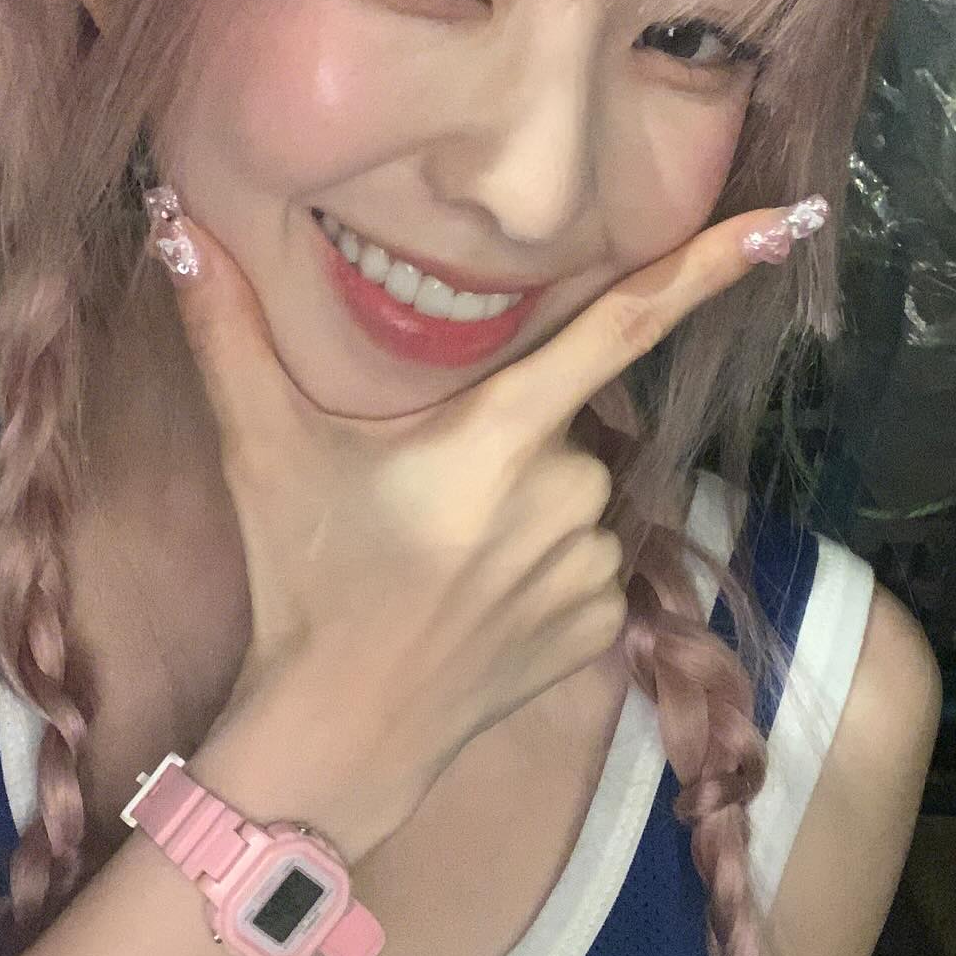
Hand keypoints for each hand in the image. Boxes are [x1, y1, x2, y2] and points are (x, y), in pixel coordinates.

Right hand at [158, 193, 824, 830]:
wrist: (338, 735)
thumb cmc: (304, 581)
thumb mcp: (263, 451)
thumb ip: (226, 332)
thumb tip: (170, 222)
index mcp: (500, 436)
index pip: (620, 329)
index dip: (703, 267)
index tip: (785, 220)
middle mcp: (567, 494)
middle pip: (566, 425)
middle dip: (512, 441)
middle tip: (429, 498)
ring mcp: (593, 568)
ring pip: (579, 498)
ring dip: (528, 509)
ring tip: (447, 562)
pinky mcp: (604, 630)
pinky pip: (592, 567)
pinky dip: (548, 570)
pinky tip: (482, 604)